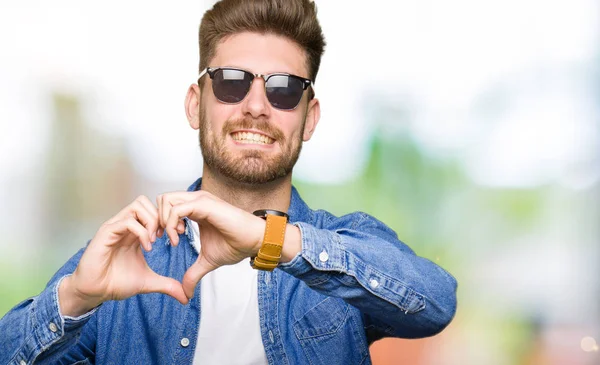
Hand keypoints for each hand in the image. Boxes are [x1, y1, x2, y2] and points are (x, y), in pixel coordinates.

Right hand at [59, 196, 188, 316]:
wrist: (94, 292)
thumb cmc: (115, 283)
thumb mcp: (148, 282)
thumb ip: (167, 284)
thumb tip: (185, 296)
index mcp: (135, 232)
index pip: (153, 210)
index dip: (168, 220)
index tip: (176, 236)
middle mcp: (125, 226)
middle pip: (146, 202)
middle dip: (162, 217)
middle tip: (168, 236)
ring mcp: (115, 227)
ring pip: (138, 206)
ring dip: (152, 222)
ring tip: (155, 241)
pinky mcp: (106, 233)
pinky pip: (127, 221)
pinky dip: (141, 232)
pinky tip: (146, 247)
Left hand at [157, 191, 264, 298]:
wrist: (255, 241)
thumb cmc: (237, 245)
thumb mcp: (208, 261)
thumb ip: (194, 273)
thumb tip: (186, 294)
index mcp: (196, 208)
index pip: (167, 205)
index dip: (160, 223)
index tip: (165, 242)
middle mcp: (196, 200)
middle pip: (162, 199)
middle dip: (156, 220)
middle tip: (161, 239)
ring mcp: (200, 200)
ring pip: (166, 200)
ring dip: (162, 221)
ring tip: (171, 239)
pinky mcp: (204, 205)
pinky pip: (176, 209)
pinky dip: (170, 225)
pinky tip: (177, 239)